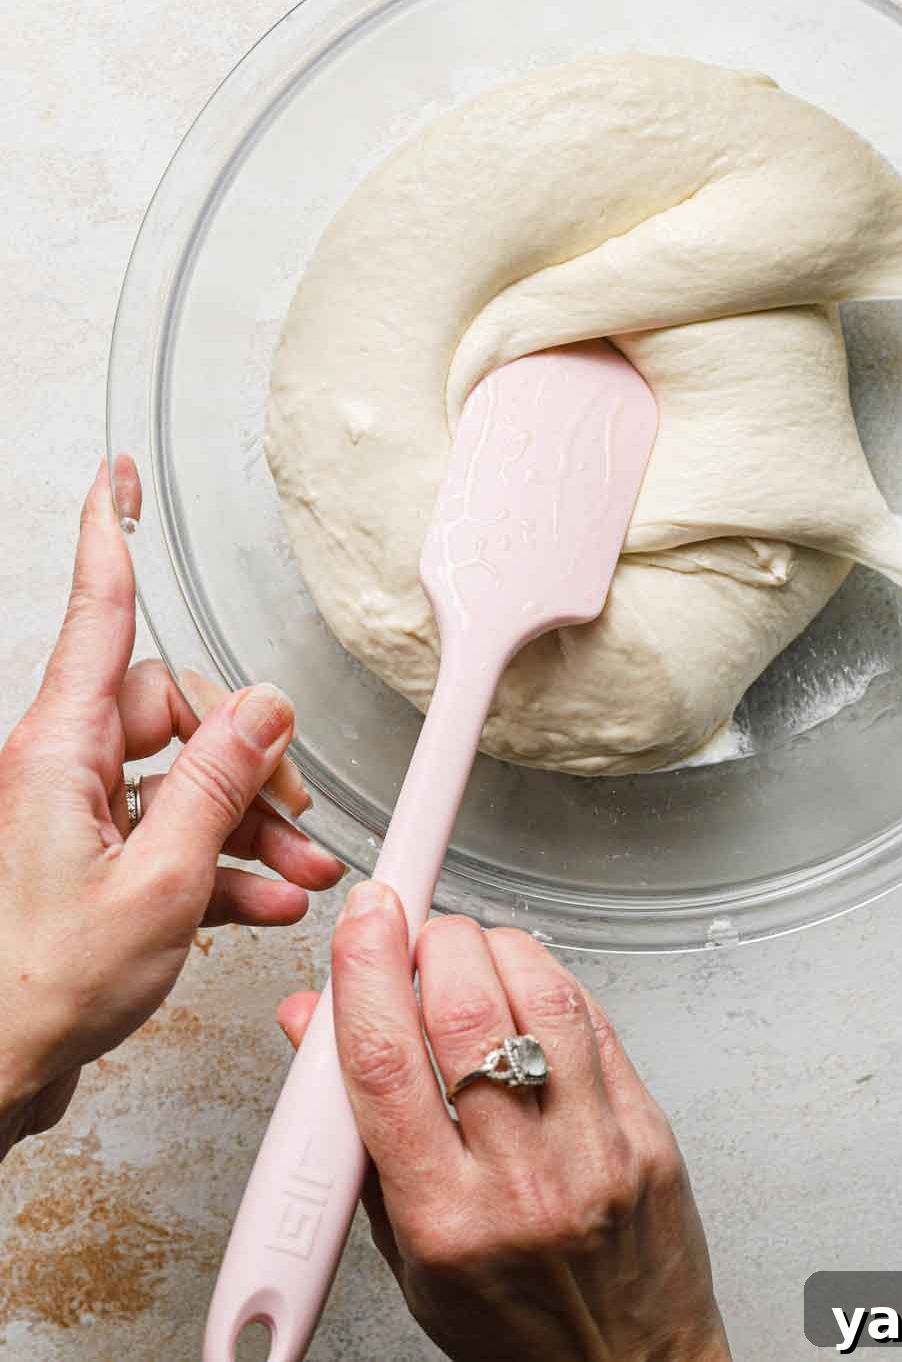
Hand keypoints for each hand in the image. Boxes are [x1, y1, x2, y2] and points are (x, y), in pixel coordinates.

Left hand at [0, 459, 343, 1157]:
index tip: (116, 477)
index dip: (109, 534)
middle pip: (175, 711)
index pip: (97, 613)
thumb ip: (218, 785)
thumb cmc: (36, 988)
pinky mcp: (93, 864)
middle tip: (292, 809)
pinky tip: (267, 899)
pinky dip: (225, 865)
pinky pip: (173, 836)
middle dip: (247, 756)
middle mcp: (62, 771)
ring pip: (182, 781)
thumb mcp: (160, 881)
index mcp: (59, 751)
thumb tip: (265, 709)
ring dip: (249, 824)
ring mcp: (76, 818)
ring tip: (301, 869)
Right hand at [279, 888, 730, 1361]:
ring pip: (542, 996)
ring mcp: (595, 1151)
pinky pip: (595, 1021)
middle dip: (434, 941)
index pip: (386, 1062)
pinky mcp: (647, 1131)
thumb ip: (354, 1132)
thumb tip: (310, 1022)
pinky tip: (527, 989)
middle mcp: (523, 1181)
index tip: (364, 917)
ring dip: (496, 948)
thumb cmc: (508, 1327)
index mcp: (443, 1218)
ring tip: (471, 956)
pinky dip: (550, 982)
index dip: (367, 969)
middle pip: (468, 1009)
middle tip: (417, 937)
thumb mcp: (403, 1249)